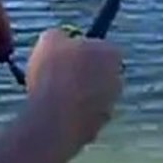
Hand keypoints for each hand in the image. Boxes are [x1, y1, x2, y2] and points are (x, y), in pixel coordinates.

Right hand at [26, 29, 122, 157]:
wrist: (55, 120)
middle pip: (96, 71)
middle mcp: (117, 79)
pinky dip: (67, 114)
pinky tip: (49, 112)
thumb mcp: (49, 39)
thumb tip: (59, 38)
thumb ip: (58, 35)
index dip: (78, 48)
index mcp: (112, 53)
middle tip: (53, 72)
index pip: (98, 45)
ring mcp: (109, 106)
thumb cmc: (54, 73)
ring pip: (88, 95)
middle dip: (78, 71)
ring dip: (72, 93)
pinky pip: (79, 116)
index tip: (61, 52)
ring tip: (46, 93)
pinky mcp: (97, 128)